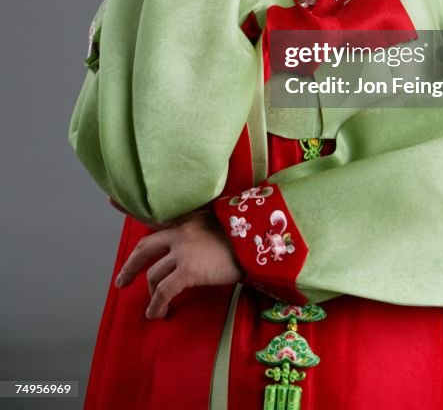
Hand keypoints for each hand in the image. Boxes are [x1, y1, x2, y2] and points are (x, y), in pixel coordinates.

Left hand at [114, 209, 245, 318]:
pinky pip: (164, 291)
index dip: (129, 208)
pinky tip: (157, 314)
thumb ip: (205, 227)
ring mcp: (183, 250)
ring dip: (150, 293)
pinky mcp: (188, 270)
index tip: (110, 201)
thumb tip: (200, 244)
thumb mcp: (222, 221)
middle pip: (145, 248)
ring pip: (154, 273)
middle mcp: (181, 231)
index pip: (154, 213)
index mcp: (188, 218)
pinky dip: (157, 305)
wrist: (259, 239)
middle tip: (122, 281)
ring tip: (153, 307)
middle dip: (131, 266)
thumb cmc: (246, 233)